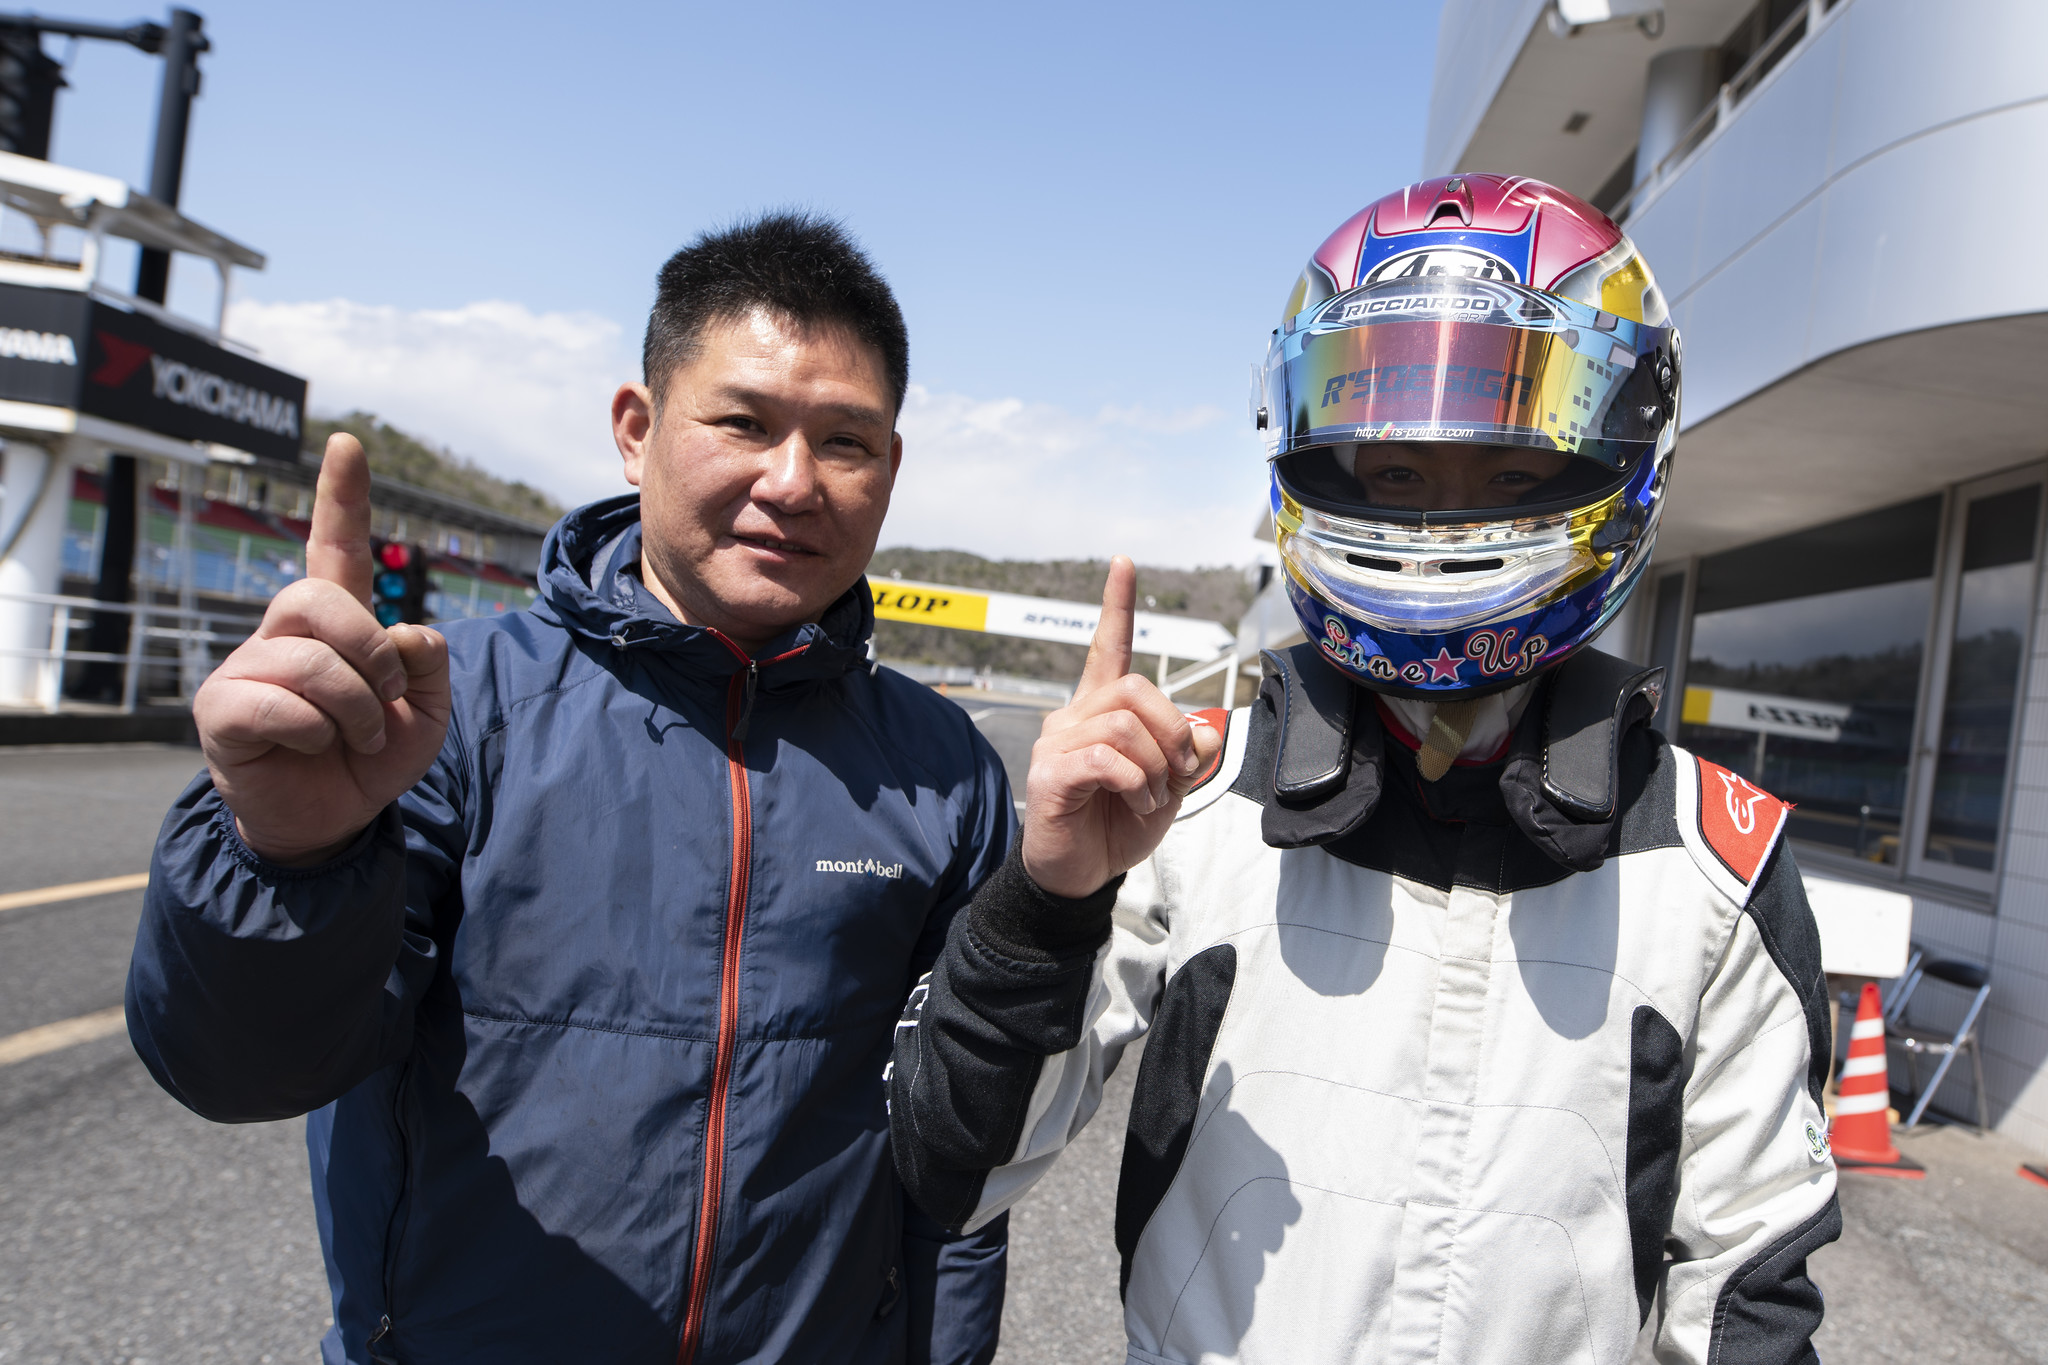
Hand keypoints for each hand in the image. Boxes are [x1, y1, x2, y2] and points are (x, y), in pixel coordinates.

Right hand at [192, 434, 452, 864]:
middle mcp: (284, 632)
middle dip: (370, 649)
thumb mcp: (427, 711)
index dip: (342, 495)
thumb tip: (402, 632)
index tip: (349, 443)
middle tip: (389, 697)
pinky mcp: (222, 709)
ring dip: (356, 706)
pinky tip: (314, 747)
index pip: (334, 545)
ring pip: (309, 659)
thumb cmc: (371, 758)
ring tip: (358, 736)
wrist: (331, 823)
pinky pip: (277, 703)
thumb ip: (429, 664)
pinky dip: (316, 731)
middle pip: (318, 595)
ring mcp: (247, 666)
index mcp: (336, 622)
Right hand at [1021, 557, 1224, 898]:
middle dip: (1172, 729)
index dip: (1117, 605)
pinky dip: (1136, 783)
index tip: (1124, 563)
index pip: (1107, 647)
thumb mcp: (1169, 788)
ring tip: (1151, 797)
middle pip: (1135, 689)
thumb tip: (1206, 729)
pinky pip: (1105, 759)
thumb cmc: (1117, 825)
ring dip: (1156, 766)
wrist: (1080, 875)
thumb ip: (1188, 755)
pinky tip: (1136, 803)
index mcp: (1101, 711)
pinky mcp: (1050, 775)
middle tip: (1178, 771)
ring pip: (1124, 725)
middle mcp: (1073, 717)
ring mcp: (1056, 744)